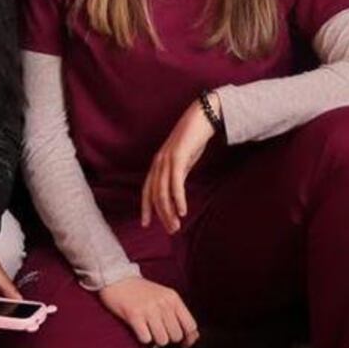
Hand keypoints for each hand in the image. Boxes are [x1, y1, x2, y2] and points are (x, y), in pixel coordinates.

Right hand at [99, 275, 199, 347]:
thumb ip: (178, 314)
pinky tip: (139, 328)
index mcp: (173, 298)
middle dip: (168, 338)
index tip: (182, 343)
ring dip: (155, 339)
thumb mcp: (164, 297)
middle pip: (176, 336)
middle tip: (159, 330)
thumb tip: (192, 339)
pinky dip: (143, 337)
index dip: (188, 338)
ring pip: (162, 340)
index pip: (191, 326)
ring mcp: (149, 309)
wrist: (118, 278)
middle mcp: (163, 303)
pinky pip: (146, 339)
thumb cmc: (141, 291)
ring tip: (148, 329)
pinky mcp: (134, 315)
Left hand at [141, 97, 217, 233]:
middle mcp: (158, 162)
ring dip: (169, 211)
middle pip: (155, 195)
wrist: (202, 117)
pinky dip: (177, 198)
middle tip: (171, 230)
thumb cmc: (194, 139)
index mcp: (158, 164)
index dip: (145, 207)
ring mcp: (167, 159)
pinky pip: (175, 183)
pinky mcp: (178, 157)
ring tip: (176, 225)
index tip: (146, 224)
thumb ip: (178, 174)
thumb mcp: (184, 160)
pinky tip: (182, 210)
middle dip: (161, 215)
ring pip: (163, 191)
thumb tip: (176, 190)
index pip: (147, 190)